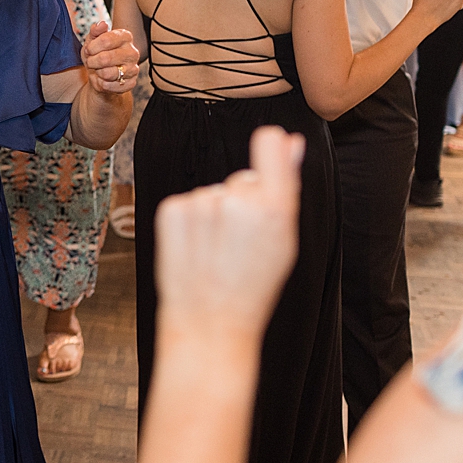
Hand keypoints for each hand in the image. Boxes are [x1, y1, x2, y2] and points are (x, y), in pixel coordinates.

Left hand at [82, 20, 139, 93]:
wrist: (99, 76)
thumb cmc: (97, 55)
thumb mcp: (92, 41)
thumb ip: (95, 31)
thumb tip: (102, 24)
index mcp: (125, 37)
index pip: (106, 40)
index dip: (92, 47)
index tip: (89, 50)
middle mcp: (133, 52)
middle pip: (105, 58)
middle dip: (92, 62)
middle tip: (91, 62)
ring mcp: (134, 68)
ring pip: (108, 73)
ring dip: (97, 73)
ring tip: (98, 70)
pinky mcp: (131, 83)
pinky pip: (111, 86)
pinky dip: (102, 84)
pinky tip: (103, 80)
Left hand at [154, 126, 303, 335]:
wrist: (210, 320)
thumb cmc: (253, 283)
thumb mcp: (283, 239)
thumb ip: (286, 185)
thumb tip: (290, 141)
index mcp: (274, 209)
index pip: (269, 143)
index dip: (271, 143)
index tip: (272, 145)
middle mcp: (236, 200)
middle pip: (243, 179)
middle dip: (244, 201)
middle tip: (241, 243)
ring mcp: (200, 204)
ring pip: (215, 193)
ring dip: (216, 214)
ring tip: (218, 251)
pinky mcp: (171, 210)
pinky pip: (189, 202)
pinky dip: (192, 220)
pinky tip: (197, 247)